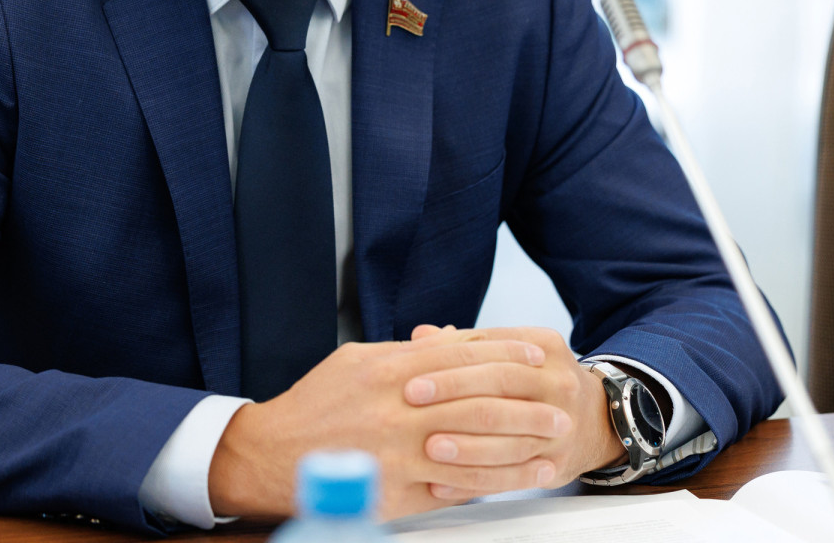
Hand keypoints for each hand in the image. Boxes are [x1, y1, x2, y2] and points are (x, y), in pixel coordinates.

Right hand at [207, 328, 571, 519]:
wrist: (273, 455)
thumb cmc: (316, 405)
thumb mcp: (357, 360)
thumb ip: (408, 353)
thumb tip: (452, 338)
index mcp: (388, 370)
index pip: (461, 355)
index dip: (505, 352)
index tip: (537, 353)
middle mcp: (396, 410)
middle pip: (476, 401)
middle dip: (525, 402)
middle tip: (560, 403)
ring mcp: (397, 455)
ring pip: (474, 447)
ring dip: (520, 445)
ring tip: (552, 442)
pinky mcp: (395, 493)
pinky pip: (453, 487)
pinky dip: (491, 482)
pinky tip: (517, 479)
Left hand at [404, 325, 626, 500]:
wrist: (595, 418)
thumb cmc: (538, 381)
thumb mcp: (514, 352)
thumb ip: (467, 345)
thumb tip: (420, 335)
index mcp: (544, 347)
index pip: (492, 348)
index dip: (450, 361)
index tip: (413, 375)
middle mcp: (558, 382)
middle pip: (502, 384)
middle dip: (453, 393)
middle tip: (413, 401)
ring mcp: (562, 425)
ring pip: (510, 435)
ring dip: (466, 444)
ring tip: (429, 447)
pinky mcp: (557, 463)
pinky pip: (512, 476)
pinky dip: (474, 481)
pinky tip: (442, 483)